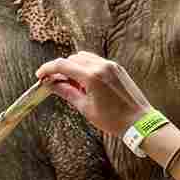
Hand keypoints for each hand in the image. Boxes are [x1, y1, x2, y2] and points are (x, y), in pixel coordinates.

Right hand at [36, 54, 156, 139]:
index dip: (48, 69)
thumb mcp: (85, 107)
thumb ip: (67, 92)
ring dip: (73, 66)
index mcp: (92, 76)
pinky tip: (85, 83)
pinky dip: (86, 67)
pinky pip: (96, 62)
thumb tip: (51, 84)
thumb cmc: (113, 119)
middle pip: (73, 58)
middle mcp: (101, 66)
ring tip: (71, 84)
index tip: (39, 75)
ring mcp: (111, 65)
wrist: (139, 121)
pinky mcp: (117, 68)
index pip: (63, 65)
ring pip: (84, 57)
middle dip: (61, 68)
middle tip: (54, 83)